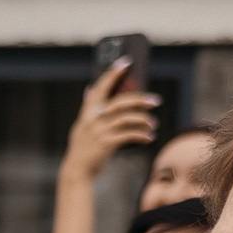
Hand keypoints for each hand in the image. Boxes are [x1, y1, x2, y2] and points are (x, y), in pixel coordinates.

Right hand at [61, 59, 160, 182]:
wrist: (77, 170)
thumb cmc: (83, 146)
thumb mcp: (82, 125)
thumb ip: (88, 108)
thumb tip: (90, 88)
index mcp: (87, 112)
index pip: (101, 87)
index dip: (113, 73)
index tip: (126, 61)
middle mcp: (92, 119)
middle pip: (120, 102)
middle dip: (140, 99)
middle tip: (156, 100)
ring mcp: (99, 131)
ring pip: (127, 119)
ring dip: (144, 120)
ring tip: (153, 124)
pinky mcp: (106, 144)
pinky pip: (128, 135)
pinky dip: (141, 135)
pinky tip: (149, 137)